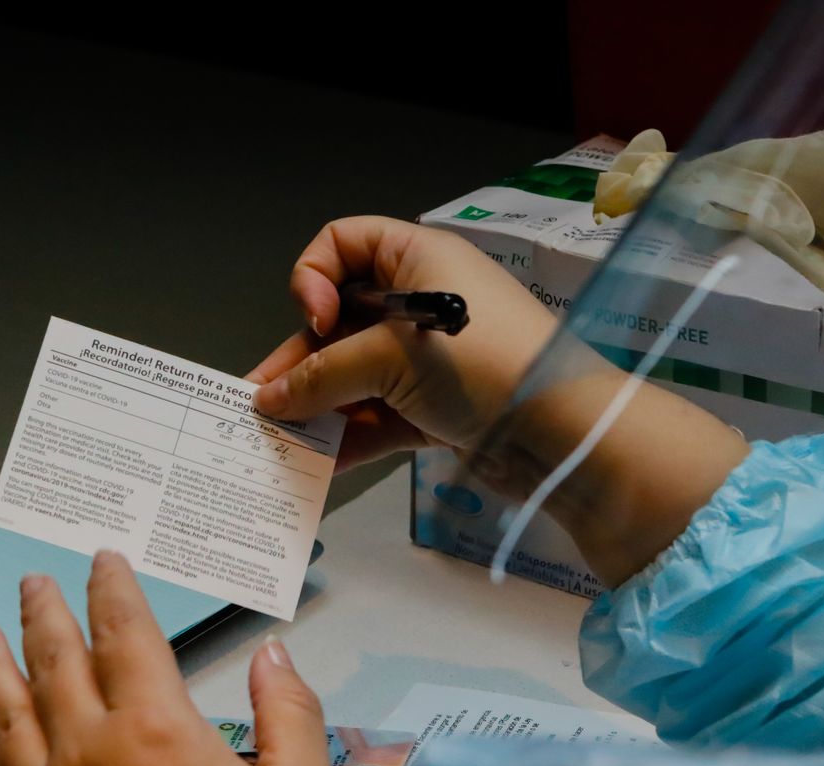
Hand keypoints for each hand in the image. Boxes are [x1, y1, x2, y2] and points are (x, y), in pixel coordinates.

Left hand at [0, 551, 332, 765]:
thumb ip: (288, 715)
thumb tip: (272, 657)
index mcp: (157, 729)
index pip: (126, 635)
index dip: (113, 591)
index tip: (102, 561)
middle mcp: (88, 754)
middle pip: (56, 662)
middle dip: (43, 613)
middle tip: (29, 580)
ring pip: (5, 713)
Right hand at [248, 216, 558, 468]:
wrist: (563, 432)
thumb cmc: (488, 365)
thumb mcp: (394, 358)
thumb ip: (326, 377)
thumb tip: (272, 399)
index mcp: (417, 259)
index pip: (343, 244)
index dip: (314, 277)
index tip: (317, 321)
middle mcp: (420, 303)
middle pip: (340, 322)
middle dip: (300, 361)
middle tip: (259, 400)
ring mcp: (429, 359)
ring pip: (357, 376)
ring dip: (318, 406)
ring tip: (278, 440)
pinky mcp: (437, 409)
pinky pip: (379, 417)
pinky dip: (350, 437)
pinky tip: (317, 463)